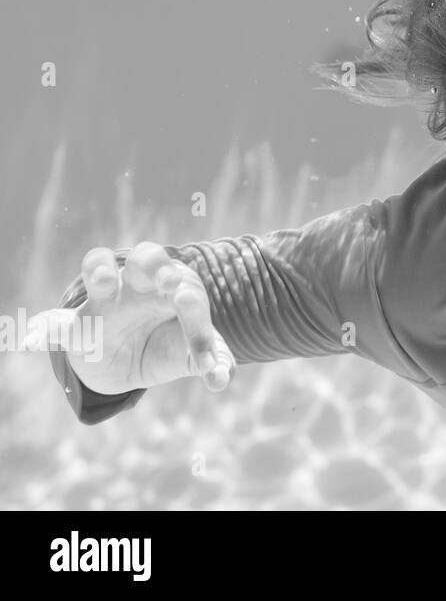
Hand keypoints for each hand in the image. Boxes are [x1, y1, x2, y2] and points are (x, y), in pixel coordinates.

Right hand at [24, 243, 235, 395]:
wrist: (126, 360)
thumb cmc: (166, 344)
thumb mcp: (187, 354)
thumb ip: (208, 359)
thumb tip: (223, 379)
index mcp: (174, 288)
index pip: (190, 294)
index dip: (199, 326)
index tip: (204, 361)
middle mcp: (139, 284)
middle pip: (148, 257)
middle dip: (159, 267)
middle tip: (170, 286)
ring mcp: (105, 298)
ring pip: (98, 265)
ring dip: (100, 270)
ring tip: (102, 282)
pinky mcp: (75, 323)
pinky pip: (54, 322)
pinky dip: (41, 331)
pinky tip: (30, 342)